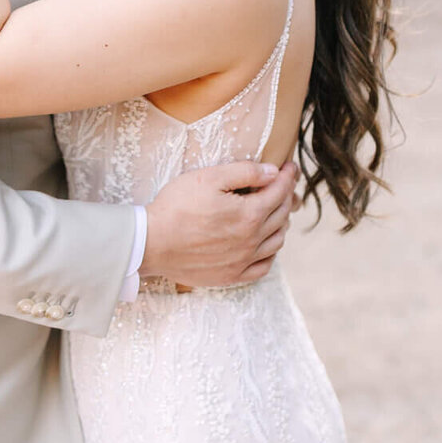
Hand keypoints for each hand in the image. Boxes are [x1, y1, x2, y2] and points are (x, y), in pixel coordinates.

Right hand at [141, 159, 300, 288]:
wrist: (151, 243)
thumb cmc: (176, 206)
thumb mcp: (208, 177)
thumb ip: (244, 172)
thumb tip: (273, 172)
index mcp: (249, 214)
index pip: (279, 192)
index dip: (287, 176)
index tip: (290, 167)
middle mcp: (251, 240)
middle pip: (281, 215)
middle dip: (287, 196)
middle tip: (285, 184)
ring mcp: (242, 261)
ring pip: (277, 242)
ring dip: (282, 224)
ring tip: (277, 212)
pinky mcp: (231, 276)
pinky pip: (263, 267)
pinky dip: (270, 253)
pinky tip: (265, 245)